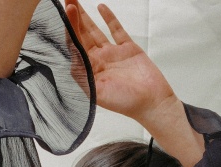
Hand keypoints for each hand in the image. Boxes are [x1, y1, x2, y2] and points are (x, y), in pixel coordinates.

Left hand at [65, 1, 176, 124]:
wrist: (152, 103)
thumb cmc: (125, 103)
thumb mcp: (99, 92)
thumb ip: (84, 75)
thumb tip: (72, 57)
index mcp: (89, 72)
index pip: (75, 47)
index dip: (70, 28)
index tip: (68, 11)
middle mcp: (98, 62)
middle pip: (82, 36)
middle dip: (73, 18)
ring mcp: (113, 55)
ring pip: (95, 31)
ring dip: (86, 17)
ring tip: (76, 1)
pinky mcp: (128, 49)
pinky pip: (116, 31)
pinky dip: (109, 19)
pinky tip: (101, 8)